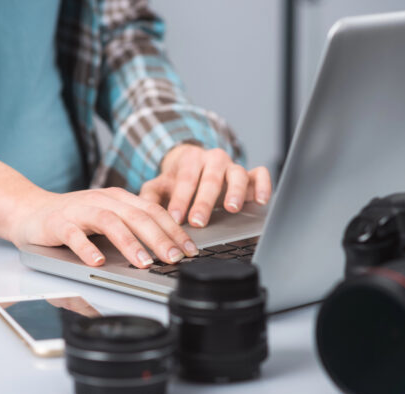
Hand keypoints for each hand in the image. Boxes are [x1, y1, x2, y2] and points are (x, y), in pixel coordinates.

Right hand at [11, 188, 198, 267]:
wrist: (30, 211)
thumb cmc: (75, 219)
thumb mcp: (109, 219)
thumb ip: (133, 228)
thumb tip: (167, 250)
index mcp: (120, 199)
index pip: (153, 211)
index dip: (174, 229)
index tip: (190, 250)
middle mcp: (103, 200)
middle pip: (137, 216)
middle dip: (159, 238)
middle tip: (174, 258)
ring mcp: (80, 210)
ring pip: (110, 222)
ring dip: (130, 243)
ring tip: (144, 263)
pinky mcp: (58, 223)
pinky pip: (74, 235)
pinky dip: (86, 248)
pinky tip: (97, 262)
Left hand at [139, 145, 271, 226]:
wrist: (193, 164)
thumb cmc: (176, 180)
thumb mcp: (159, 185)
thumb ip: (150, 196)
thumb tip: (141, 211)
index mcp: (190, 160)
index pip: (185, 179)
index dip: (180, 198)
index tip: (175, 218)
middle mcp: (213, 160)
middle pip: (210, 179)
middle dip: (204, 202)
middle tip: (198, 221)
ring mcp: (232, 166)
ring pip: (237, 174)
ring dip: (235, 192)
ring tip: (231, 209)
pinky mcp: (249, 174)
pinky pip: (260, 174)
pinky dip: (263, 185)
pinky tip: (260, 201)